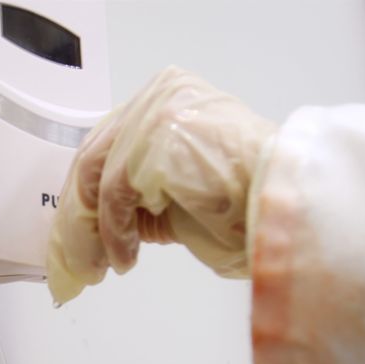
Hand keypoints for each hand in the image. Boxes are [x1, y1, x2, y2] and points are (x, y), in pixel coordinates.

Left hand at [47, 66, 277, 303]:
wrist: (291, 210)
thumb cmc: (253, 206)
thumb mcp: (180, 194)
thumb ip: (141, 193)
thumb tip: (94, 224)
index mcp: (171, 97)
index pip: (106, 145)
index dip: (84, 197)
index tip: (76, 235)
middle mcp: (162, 94)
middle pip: (93, 157)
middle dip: (77, 217)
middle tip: (73, 259)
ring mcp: (158, 110)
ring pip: (95, 176)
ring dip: (89, 232)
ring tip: (95, 268)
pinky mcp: (156, 139)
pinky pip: (113, 194)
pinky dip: (112, 234)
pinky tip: (124, 259)